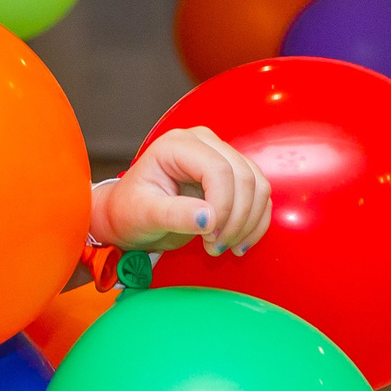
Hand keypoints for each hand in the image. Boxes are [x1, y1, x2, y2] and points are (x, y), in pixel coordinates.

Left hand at [99, 126, 271, 256]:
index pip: (218, 169)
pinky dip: (255, 223)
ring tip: (222, 246)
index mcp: (177, 145)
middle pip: (244, 176)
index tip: (210, 236)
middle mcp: (203, 143)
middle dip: (237, 218)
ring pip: (258, 185)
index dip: (223, 205)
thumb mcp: (144, 215)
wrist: (130, 215)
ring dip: (248, 222)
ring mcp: (220, 156)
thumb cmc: (130, 210)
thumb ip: (174, 215)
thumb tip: (209, 219)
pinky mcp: (232, 176)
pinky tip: (238, 243)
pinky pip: (260, 197)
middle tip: (215, 246)